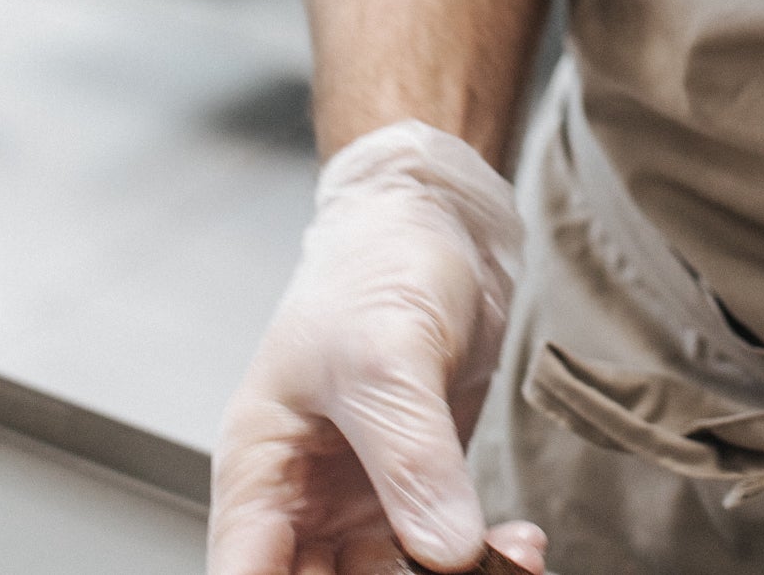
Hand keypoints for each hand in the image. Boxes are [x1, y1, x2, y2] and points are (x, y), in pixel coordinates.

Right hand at [208, 120, 541, 574]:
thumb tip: (445, 551)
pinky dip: (485, 560)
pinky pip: (445, 555)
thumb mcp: (386, 356)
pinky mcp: (420, 491)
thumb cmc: (375, 264)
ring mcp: (361, 501)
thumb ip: (411, 457)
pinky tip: (518, 545)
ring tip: (507, 564)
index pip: (245, 574)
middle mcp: (303, 500)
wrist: (436, 223)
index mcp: (259, 469)